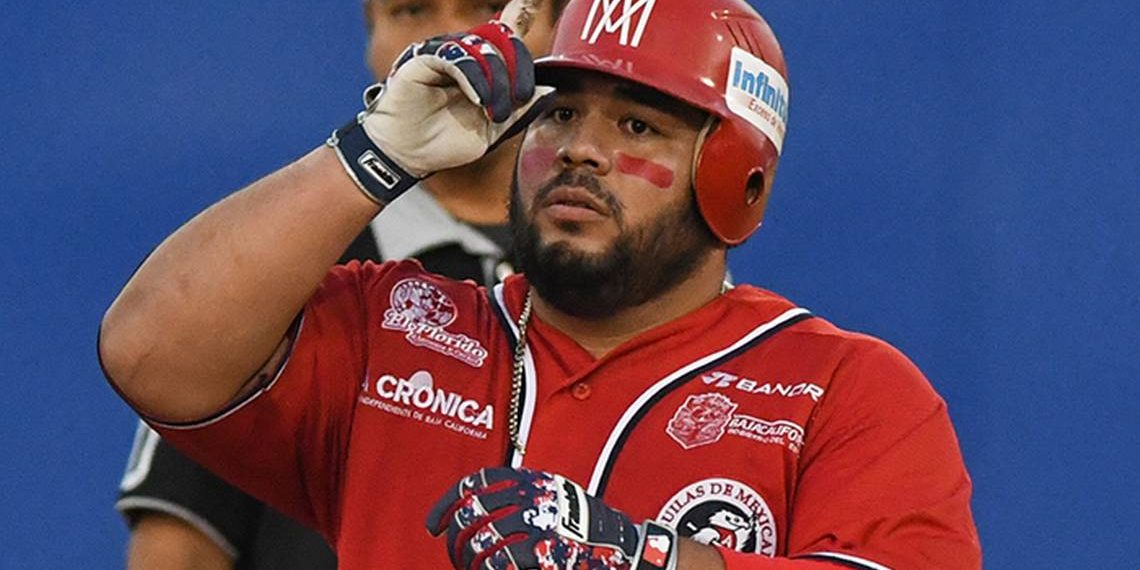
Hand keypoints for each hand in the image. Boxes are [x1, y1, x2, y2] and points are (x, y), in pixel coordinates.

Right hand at [328, 0, 554, 203]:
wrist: (408, 156)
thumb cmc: (445, 142)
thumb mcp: (493, 129)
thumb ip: (519, 110)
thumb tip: (547, 90)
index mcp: (481, 66)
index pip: (504, 30)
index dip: (521, 11)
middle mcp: (463, 52)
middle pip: (503, 39)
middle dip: (519, 67)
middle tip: (521, 98)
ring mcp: (443, 52)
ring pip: (484, 49)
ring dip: (498, 82)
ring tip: (496, 112)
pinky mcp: (423, 59)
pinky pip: (458, 58)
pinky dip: (475, 79)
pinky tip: (480, 100)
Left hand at [426, 467, 678, 569]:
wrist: (624, 547)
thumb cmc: (587, 525)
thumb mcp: (556, 494)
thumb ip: (522, 494)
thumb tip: (478, 507)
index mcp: (530, 479)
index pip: (474, 485)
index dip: (447, 506)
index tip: (434, 525)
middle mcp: (529, 496)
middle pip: (471, 515)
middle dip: (454, 538)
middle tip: (453, 553)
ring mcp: (535, 524)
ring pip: (480, 542)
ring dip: (468, 559)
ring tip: (470, 566)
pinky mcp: (540, 551)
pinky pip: (498, 563)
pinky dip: (488, 569)